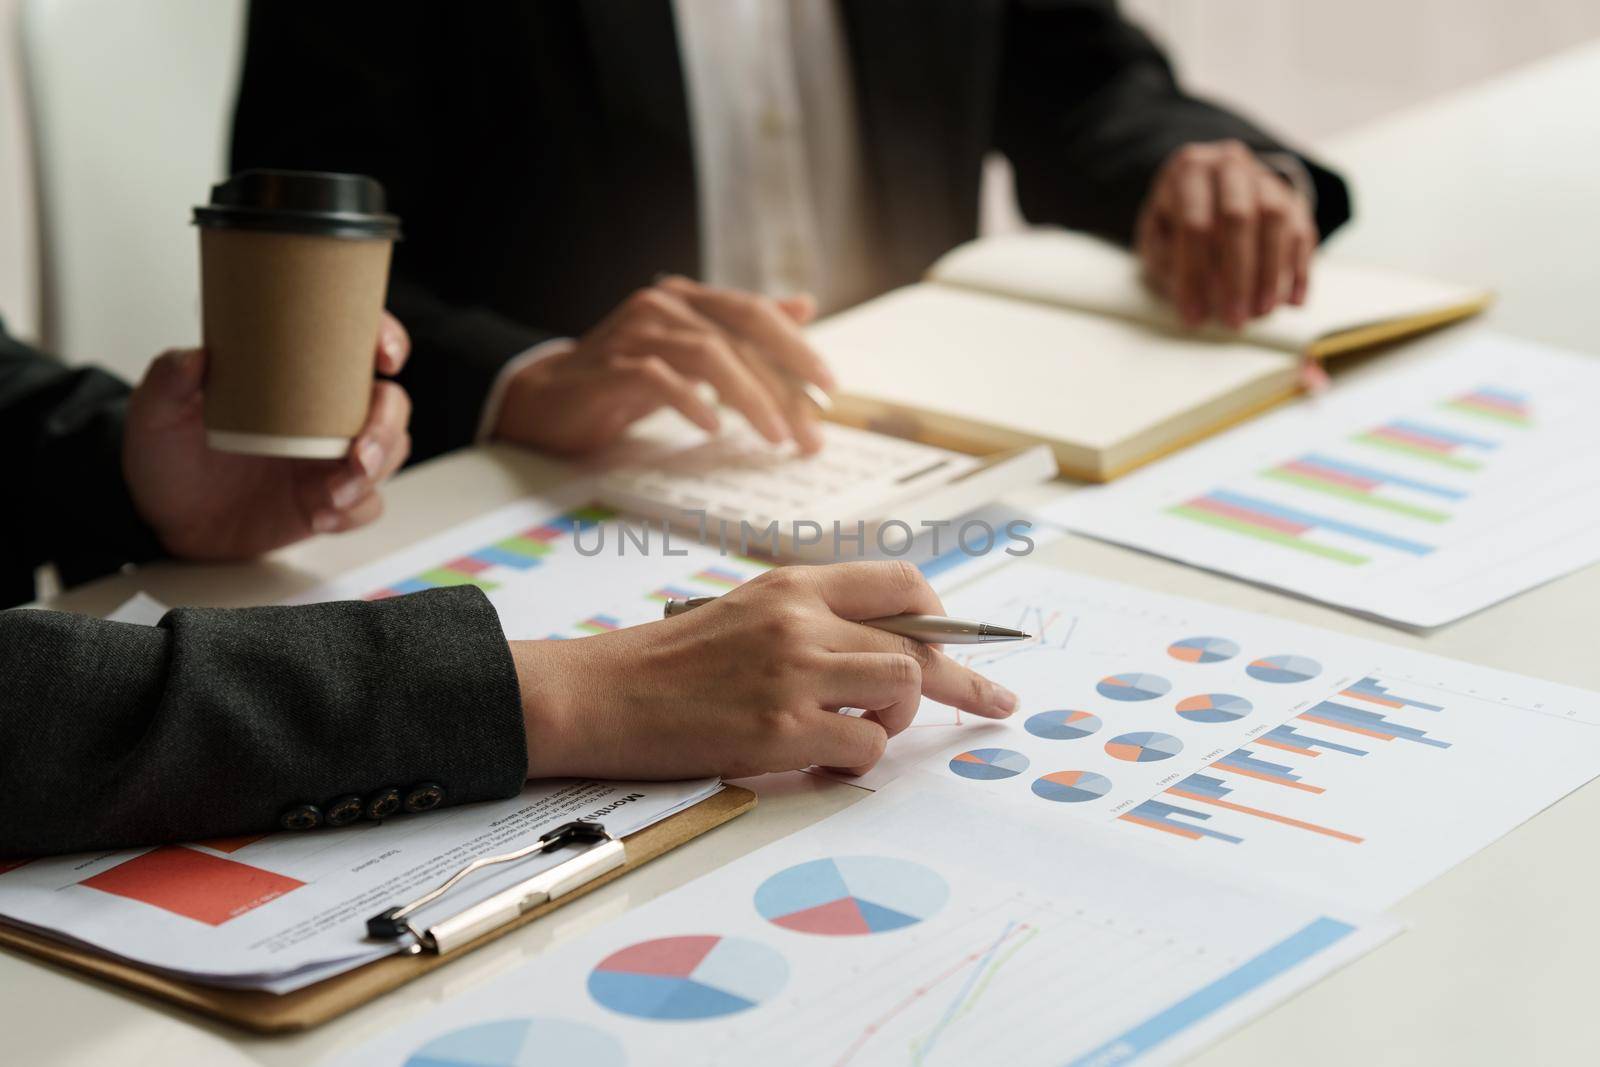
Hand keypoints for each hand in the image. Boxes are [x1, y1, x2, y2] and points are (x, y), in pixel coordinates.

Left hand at [123, 313, 412, 559]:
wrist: (162, 518)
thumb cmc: (169, 455)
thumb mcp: (156, 411)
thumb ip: (169, 379)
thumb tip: (195, 358)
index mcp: (297, 378)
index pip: (356, 347)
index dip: (387, 342)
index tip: (386, 357)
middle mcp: (325, 415)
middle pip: (390, 405)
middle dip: (387, 425)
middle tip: (359, 450)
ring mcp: (331, 460)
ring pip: (389, 453)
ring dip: (375, 471)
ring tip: (334, 491)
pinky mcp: (329, 502)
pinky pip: (367, 505)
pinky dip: (354, 511)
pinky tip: (322, 516)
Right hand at [493, 277, 835, 455]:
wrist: (545, 399)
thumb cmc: (624, 379)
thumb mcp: (691, 352)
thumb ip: (743, 331)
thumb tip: (804, 306)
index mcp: (688, 298)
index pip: (755, 314)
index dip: (797, 347)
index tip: (829, 388)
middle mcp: (664, 305)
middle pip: (740, 336)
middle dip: (783, 386)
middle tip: (811, 431)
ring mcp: (635, 332)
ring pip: (708, 355)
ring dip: (749, 398)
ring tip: (775, 437)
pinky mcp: (610, 366)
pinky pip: (659, 379)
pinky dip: (691, 403)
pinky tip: (712, 430)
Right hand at [509, 561, 1017, 779]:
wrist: (599, 693)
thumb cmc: (665, 663)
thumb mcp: (742, 614)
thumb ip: (809, 622)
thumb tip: (878, 651)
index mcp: (792, 585)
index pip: (900, 583)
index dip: (942, 616)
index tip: (961, 642)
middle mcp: (801, 620)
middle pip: (918, 642)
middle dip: (963, 680)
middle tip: (996, 702)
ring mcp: (793, 672)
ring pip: (902, 688)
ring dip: (893, 722)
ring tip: (853, 736)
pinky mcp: (780, 728)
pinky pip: (864, 745)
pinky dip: (855, 762)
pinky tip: (821, 763)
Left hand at [1135, 140, 1316, 328]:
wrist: (1205, 189)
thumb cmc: (1174, 221)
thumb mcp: (1156, 237)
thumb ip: (1168, 262)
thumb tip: (1203, 291)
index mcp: (1189, 171)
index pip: (1194, 224)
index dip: (1194, 275)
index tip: (1193, 317)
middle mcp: (1230, 165)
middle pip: (1238, 217)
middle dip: (1237, 276)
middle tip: (1234, 320)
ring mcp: (1265, 178)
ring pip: (1276, 221)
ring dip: (1271, 273)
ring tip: (1261, 313)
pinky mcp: (1293, 198)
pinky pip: (1303, 232)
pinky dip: (1299, 270)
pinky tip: (1292, 302)